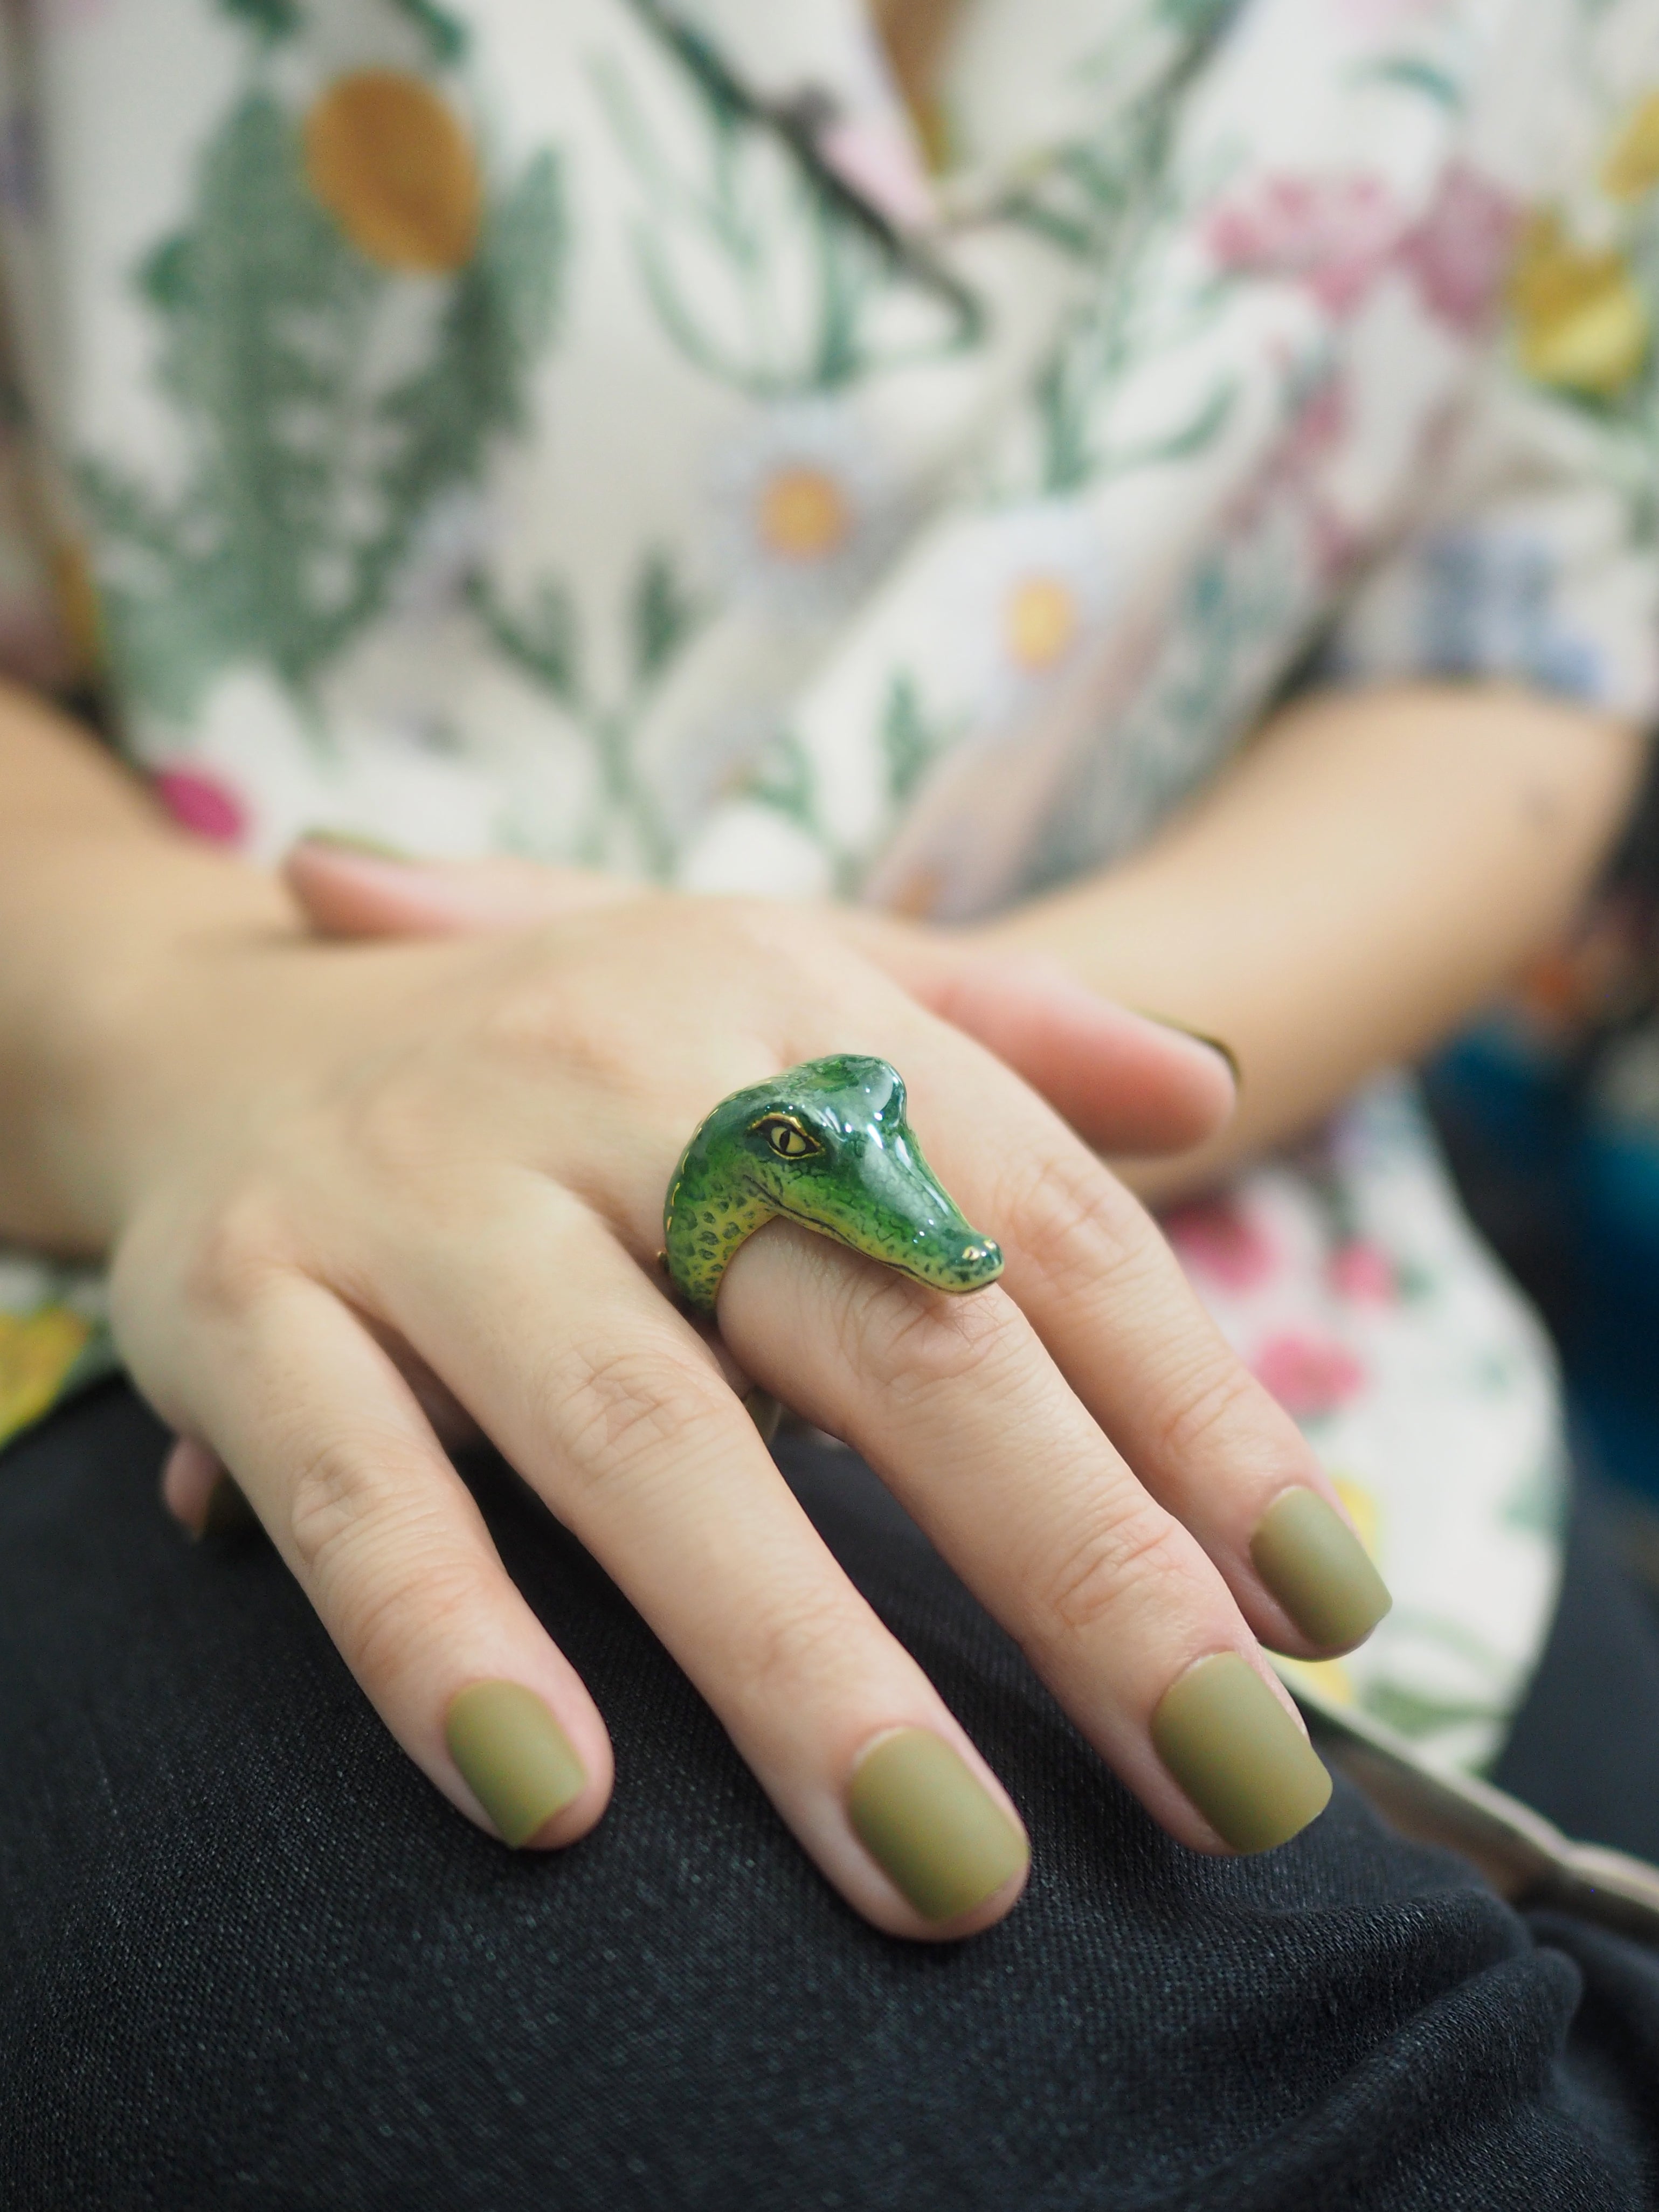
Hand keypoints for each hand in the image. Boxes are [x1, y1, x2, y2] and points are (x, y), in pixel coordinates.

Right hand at [121, 884, 1379, 1940]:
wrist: (220, 1018)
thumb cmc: (565, 1046)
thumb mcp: (778, 986)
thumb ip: (995, 1041)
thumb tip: (1208, 1087)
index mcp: (776, 996)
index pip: (1041, 1220)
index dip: (1199, 1414)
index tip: (1326, 1605)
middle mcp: (612, 1071)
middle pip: (889, 1330)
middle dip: (1077, 1561)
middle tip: (1228, 1774)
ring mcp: (422, 1189)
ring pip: (638, 1428)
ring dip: (796, 1653)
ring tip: (946, 1863)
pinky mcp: (244, 1302)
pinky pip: (357, 1485)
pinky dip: (450, 1637)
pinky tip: (558, 1796)